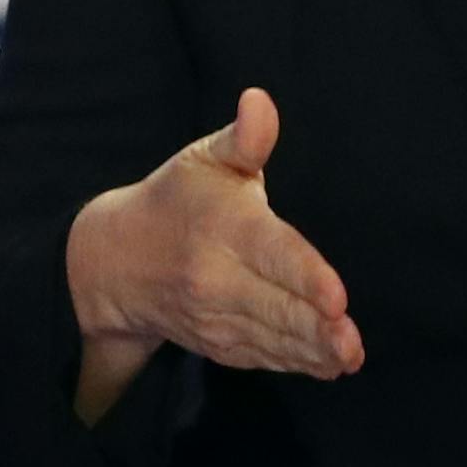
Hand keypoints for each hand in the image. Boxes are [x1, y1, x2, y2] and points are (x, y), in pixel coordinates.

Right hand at [67, 87, 364, 393]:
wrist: (116, 262)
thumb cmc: (176, 200)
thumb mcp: (204, 158)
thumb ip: (245, 137)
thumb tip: (259, 101)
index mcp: (223, 227)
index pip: (270, 253)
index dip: (304, 276)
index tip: (336, 297)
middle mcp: (216, 278)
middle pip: (273, 306)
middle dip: (315, 327)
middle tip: (351, 340)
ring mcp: (214, 317)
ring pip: (269, 338)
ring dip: (310, 352)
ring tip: (347, 356)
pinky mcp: (217, 343)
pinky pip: (259, 357)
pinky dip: (294, 364)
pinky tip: (328, 364)